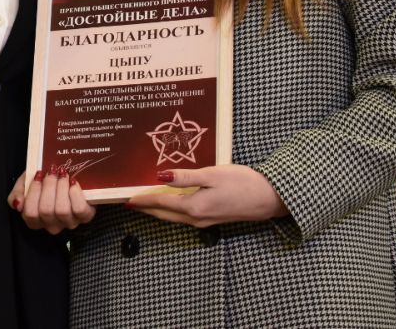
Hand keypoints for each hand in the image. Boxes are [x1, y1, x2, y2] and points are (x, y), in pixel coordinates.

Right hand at [10, 169, 96, 234]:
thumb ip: (17, 193)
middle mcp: (51, 225)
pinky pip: (79, 209)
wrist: (66, 178)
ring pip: (62, 210)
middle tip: (52, 170)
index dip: (34, 192)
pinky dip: (75, 193)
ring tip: (62, 174)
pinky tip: (73, 182)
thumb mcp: (25, 183)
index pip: (30, 213)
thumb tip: (18, 204)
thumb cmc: (44, 182)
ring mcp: (68, 222)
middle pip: (46, 210)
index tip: (38, 174)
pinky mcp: (84, 217)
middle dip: (49, 186)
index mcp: (35, 219)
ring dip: (61, 187)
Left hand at [126, 165, 288, 227]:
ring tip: (144, 202)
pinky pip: (184, 217)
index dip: (143, 200)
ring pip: (173, 217)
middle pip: (163, 214)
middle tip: (130, 202)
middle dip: (146, 208)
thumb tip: (160, 177)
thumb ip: (185, 177)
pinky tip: (169, 203)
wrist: (269, 198)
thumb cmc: (242, 182)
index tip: (126, 199)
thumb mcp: (212, 175)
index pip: (160, 203)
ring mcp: (204, 221)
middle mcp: (195, 218)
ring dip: (157, 210)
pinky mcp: (212, 219)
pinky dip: (171, 210)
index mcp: (193, 207)